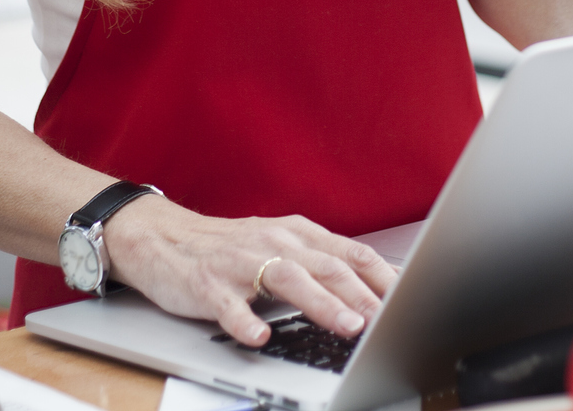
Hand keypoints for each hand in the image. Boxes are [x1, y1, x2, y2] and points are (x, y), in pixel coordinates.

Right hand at [102, 195, 396, 345]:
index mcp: (297, 235)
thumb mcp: (281, 246)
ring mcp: (240, 263)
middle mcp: (274, 243)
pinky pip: (228, 305)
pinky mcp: (207, 284)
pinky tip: (259, 337)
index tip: (411, 297)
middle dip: (362, 294)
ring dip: (322, 304)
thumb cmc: (228, 248)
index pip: (351, 253)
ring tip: (347, 326)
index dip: (382, 276)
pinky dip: (245, 321)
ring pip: (288, 280)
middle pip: (327, 266)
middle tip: (389, 318)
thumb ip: (323, 262)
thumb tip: (378, 285)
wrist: (161, 236)